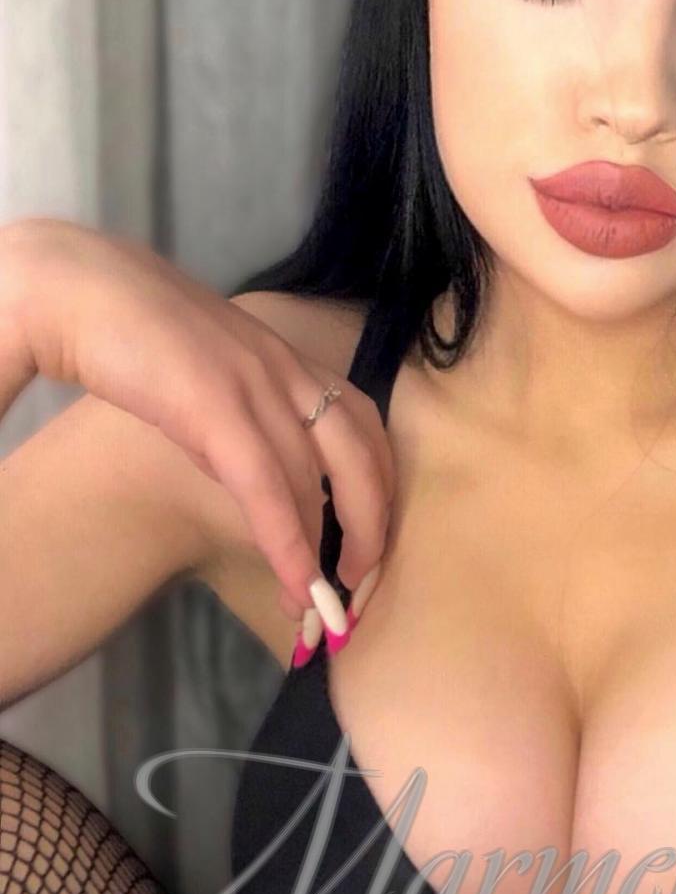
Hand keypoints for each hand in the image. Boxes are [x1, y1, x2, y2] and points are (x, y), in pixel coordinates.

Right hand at [0, 217, 393, 623]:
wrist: (81, 290)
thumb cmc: (133, 336)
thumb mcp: (208, 382)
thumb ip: (239, 422)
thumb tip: (252, 482)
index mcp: (288, 362)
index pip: (362, 427)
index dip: (377, 488)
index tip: (370, 540)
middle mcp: (287, 371)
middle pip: (362, 455)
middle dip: (371, 526)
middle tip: (360, 583)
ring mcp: (255, 385)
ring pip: (319, 477)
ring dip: (328, 549)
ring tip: (321, 604)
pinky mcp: (216, 404)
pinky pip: (266, 485)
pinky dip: (287, 539)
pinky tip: (295, 582)